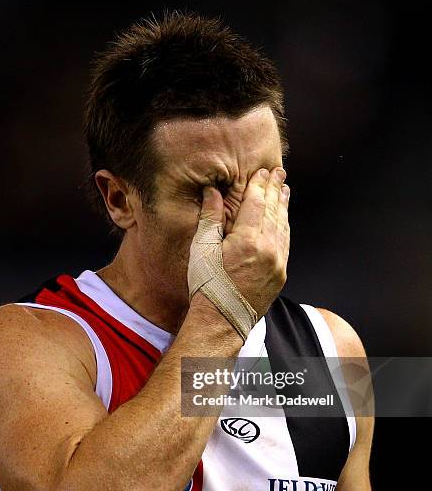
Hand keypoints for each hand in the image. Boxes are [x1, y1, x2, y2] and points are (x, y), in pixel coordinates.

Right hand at [198, 167, 289, 317]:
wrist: (222, 319)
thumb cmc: (208, 285)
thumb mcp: (203, 248)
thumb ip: (210, 217)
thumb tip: (213, 191)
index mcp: (248, 240)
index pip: (257, 203)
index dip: (259, 185)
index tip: (262, 171)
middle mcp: (268, 249)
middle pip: (274, 211)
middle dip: (275, 189)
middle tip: (279, 173)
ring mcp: (278, 263)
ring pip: (283, 226)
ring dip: (283, 206)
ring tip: (284, 190)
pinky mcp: (281, 274)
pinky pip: (286, 243)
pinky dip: (285, 226)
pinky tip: (283, 219)